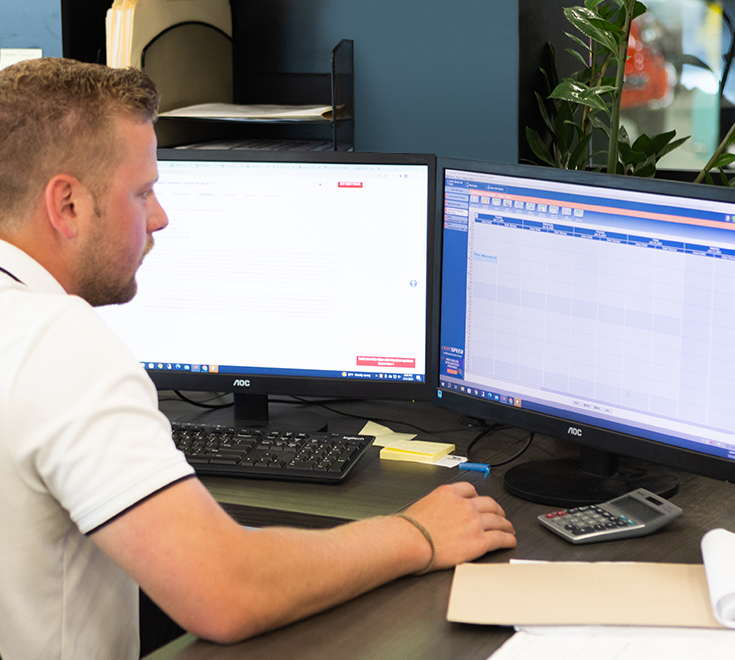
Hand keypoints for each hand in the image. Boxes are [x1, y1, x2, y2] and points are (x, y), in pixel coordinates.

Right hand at [401, 482, 515, 571]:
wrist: (411, 541)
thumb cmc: (411, 528)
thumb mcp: (423, 504)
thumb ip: (438, 505)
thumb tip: (439, 513)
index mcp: (449, 493)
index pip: (470, 489)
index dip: (478, 497)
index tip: (480, 502)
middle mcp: (465, 505)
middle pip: (489, 504)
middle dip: (497, 510)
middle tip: (500, 515)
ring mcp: (474, 522)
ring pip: (498, 520)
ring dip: (506, 525)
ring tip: (508, 529)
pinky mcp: (479, 541)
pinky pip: (500, 538)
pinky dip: (508, 539)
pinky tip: (510, 540)